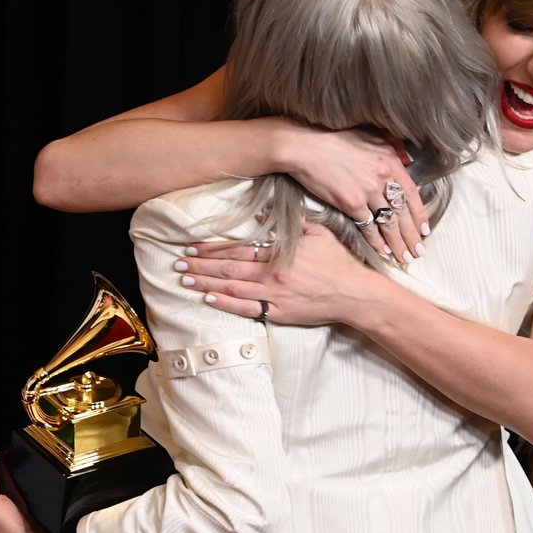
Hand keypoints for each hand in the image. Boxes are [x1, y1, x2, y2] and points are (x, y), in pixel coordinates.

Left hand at [176, 221, 379, 326]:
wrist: (355, 294)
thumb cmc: (338, 262)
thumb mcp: (318, 233)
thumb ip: (290, 225)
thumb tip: (261, 219)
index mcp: (279, 254)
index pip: (237, 250)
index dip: (211, 249)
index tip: (192, 247)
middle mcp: (272, 275)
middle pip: (227, 270)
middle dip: (200, 267)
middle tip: (177, 264)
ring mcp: (274, 296)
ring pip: (232, 289)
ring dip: (206, 285)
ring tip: (185, 281)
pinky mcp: (279, 313)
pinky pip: (247, 309)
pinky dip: (226, 305)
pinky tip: (209, 301)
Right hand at [281, 125, 428, 262]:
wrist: (304, 146)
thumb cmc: (332, 138)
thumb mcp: (369, 135)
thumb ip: (390, 146)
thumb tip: (406, 157)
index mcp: (390, 160)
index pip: (412, 193)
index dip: (420, 214)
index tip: (424, 229)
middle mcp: (383, 176)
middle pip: (403, 212)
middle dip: (413, 235)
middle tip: (419, 251)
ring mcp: (368, 191)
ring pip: (389, 223)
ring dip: (398, 243)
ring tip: (405, 257)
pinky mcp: (351, 203)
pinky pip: (368, 227)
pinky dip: (377, 241)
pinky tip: (383, 251)